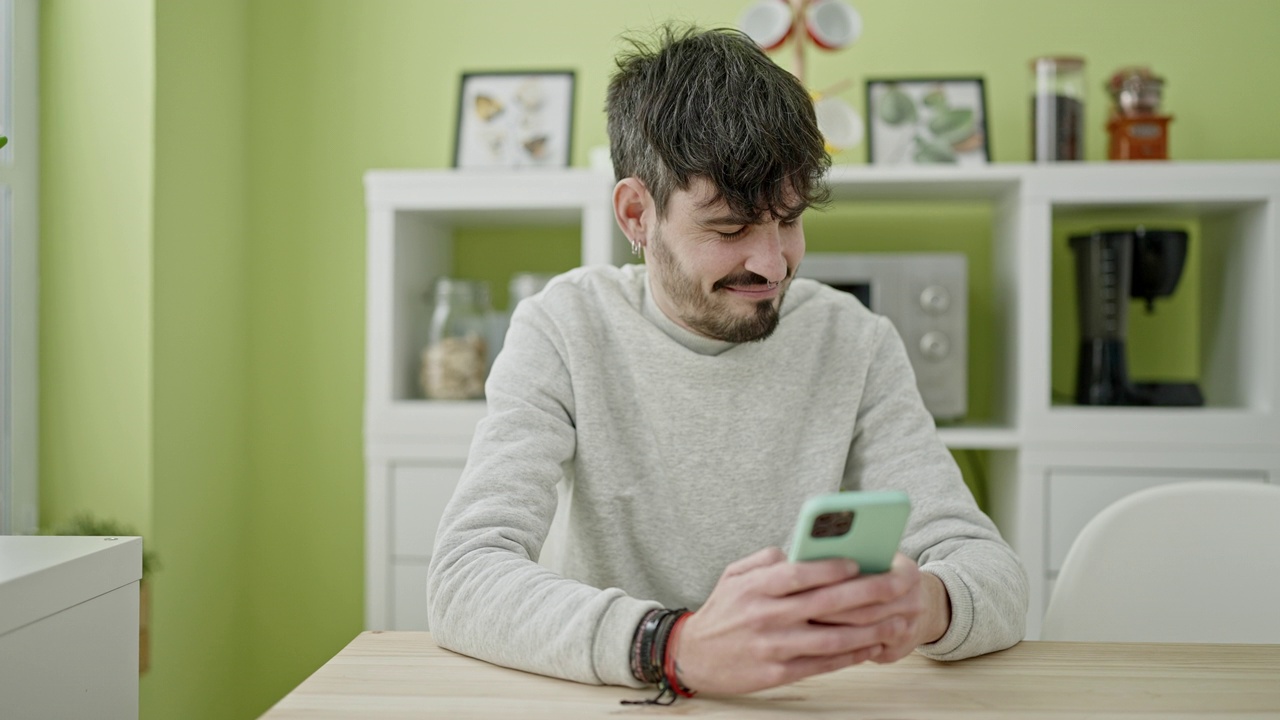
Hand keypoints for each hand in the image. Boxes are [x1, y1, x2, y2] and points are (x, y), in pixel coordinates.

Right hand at [670, 547, 901, 693]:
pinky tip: (871, 647)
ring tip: (895, 621)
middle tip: (895, 585)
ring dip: (869, 629)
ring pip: (832, 637)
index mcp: (755, 588)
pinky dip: (851, 656)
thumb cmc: (721, 611)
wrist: (693, 656)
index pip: (799, 573)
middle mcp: (766, 616)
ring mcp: (774, 647)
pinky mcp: (777, 673)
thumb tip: (798, 551)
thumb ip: (765, 560)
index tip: (860, 562)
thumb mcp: (732, 575)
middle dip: (867, 593)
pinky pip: (823, 664)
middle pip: (825, 603)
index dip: (831, 568)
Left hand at [814, 553, 951, 662]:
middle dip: (833, 609)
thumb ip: (850, 555)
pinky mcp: (896, 652)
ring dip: (833, 628)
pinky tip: (818, 640)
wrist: (915, 604)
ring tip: (804, 622)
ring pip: (864, 633)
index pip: (880, 583)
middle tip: (801, 608)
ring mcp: (908, 631)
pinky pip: (864, 652)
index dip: (846, 586)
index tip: (816, 584)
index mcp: (909, 575)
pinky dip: (841, 647)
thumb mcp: (875, 558)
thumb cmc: (881, 575)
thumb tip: (804, 557)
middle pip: (868, 610)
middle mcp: (914, 604)